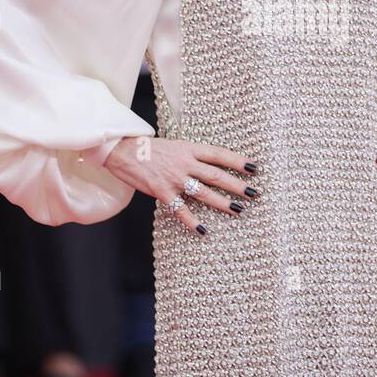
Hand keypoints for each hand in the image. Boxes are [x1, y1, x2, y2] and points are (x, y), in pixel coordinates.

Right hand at [103, 135, 259, 234]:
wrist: (122, 151)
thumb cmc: (149, 149)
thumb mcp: (174, 146)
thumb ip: (191, 156)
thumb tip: (210, 166)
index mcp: (189, 149)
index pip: (219, 155)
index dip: (238, 161)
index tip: (254, 168)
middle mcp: (184, 163)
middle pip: (216, 175)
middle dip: (237, 185)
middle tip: (253, 193)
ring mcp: (174, 178)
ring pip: (204, 192)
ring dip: (222, 202)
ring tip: (238, 210)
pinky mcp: (162, 191)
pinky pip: (180, 210)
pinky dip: (192, 221)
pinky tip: (203, 230)